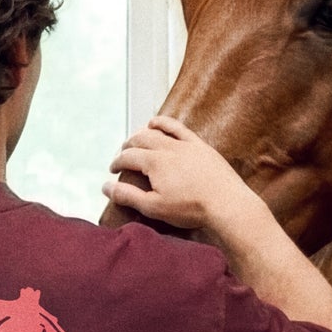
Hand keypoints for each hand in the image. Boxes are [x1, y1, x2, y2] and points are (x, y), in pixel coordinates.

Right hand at [104, 116, 260, 238]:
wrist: (226, 203)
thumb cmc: (190, 209)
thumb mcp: (153, 207)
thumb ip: (127, 195)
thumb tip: (105, 187)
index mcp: (154, 162)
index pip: (128, 157)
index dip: (117, 163)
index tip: (112, 171)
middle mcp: (167, 148)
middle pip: (140, 140)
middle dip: (127, 146)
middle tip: (121, 155)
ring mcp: (185, 144)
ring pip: (158, 131)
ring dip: (143, 132)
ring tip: (136, 136)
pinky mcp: (199, 145)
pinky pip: (179, 128)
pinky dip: (165, 123)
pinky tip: (158, 123)